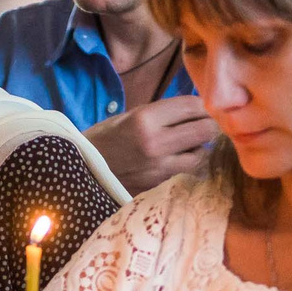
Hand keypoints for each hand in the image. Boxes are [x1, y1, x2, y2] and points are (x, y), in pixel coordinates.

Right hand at [87, 96, 215, 194]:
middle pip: (205, 130)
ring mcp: (160, 168)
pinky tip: (182, 160)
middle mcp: (156, 143)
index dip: (204, 104)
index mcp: (146, 120)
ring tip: (191, 144)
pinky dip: (190, 165)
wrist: (81, 173)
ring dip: (201, 147)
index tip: (205, 106)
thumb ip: (163, 113)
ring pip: (202, 154)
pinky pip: (189, 173)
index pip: (192, 106)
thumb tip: (196, 108)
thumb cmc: (105, 139)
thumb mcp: (130, 116)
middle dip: (209, 124)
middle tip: (206, 123)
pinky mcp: (161, 186)